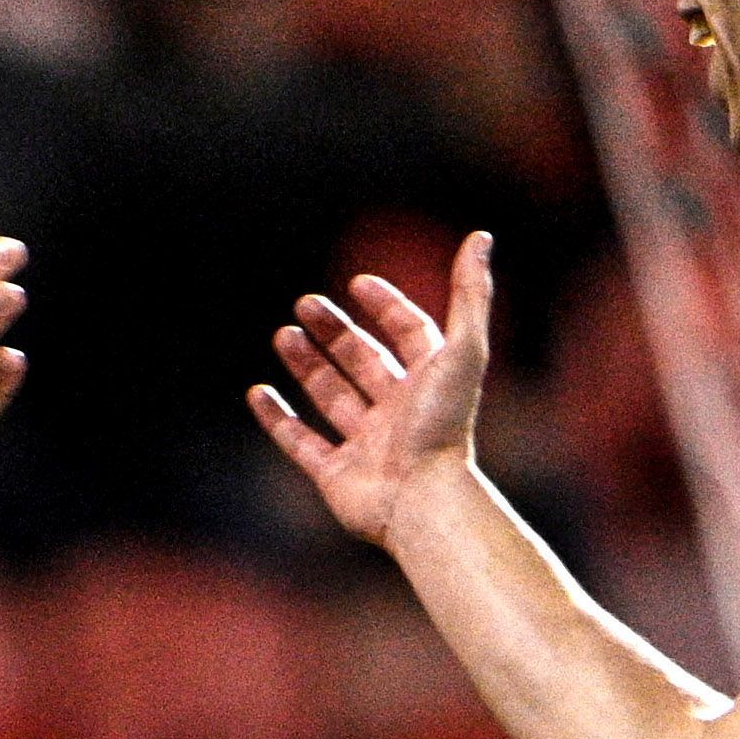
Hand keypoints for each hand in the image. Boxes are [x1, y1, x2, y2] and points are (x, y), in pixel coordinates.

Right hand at [249, 232, 493, 548]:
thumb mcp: (463, 349)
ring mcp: (367, 446)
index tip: (360, 284)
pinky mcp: (337, 476)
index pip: (410, 335)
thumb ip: (470, 294)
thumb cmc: (444, 426)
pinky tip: (258, 392)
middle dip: (335, 332)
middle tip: (305, 304)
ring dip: (307, 365)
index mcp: (430, 384)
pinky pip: (302, 443)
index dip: (388, 307)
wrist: (423, 502)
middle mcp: (400, 413)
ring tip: (283, 334)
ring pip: (331, 397)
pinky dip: (278, 419)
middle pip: (364, 362)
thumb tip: (481, 236)